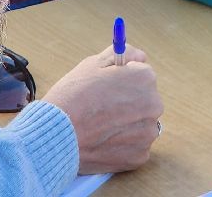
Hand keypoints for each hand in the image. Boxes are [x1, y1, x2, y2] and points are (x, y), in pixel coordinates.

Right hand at [41, 45, 162, 174]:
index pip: (142, 75)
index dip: (122, 80)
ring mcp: (148, 133)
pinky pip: (134, 146)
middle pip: (144, 100)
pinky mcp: (139, 156)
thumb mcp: (94, 63)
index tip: (108, 88)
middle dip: (128, 103)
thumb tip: (139, 57)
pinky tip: (103, 141)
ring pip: (140, 124)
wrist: (57, 135)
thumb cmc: (73, 97)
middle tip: (102, 108)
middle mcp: (153, 105)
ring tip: (101, 126)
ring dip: (126, 125)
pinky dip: (121, 145)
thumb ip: (124, 55)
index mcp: (145, 78)